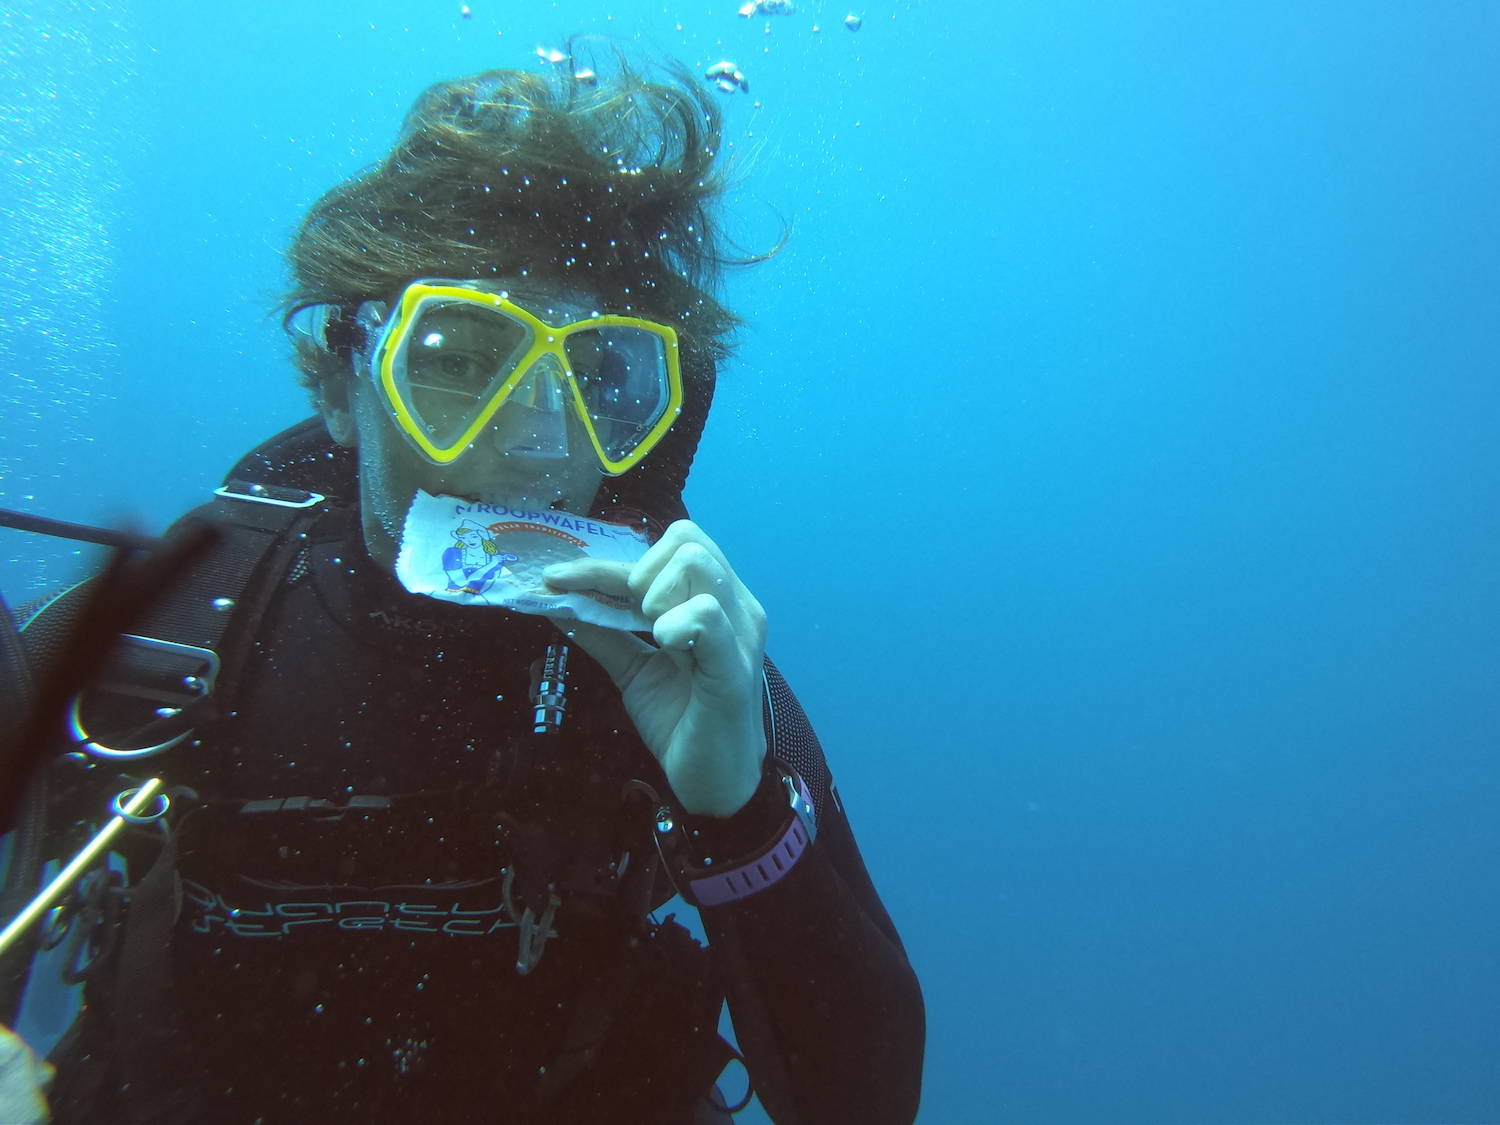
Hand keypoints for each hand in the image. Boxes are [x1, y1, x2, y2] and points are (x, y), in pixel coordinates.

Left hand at [543, 520, 766, 816]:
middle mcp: (733, 605)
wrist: (711, 780)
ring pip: (697, 562)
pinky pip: (706, 615)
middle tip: (627, 614)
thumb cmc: (681, 720)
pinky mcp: (734, 665)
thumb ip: (602, 632)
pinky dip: (674, 622)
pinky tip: (662, 643)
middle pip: (686, 538)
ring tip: (650, 632)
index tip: (555, 579)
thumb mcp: (633, 669)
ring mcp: (739, 631)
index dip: (602, 562)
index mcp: (712, 601)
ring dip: (656, 591)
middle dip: (638, 570)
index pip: (663, 551)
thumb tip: (557, 601)